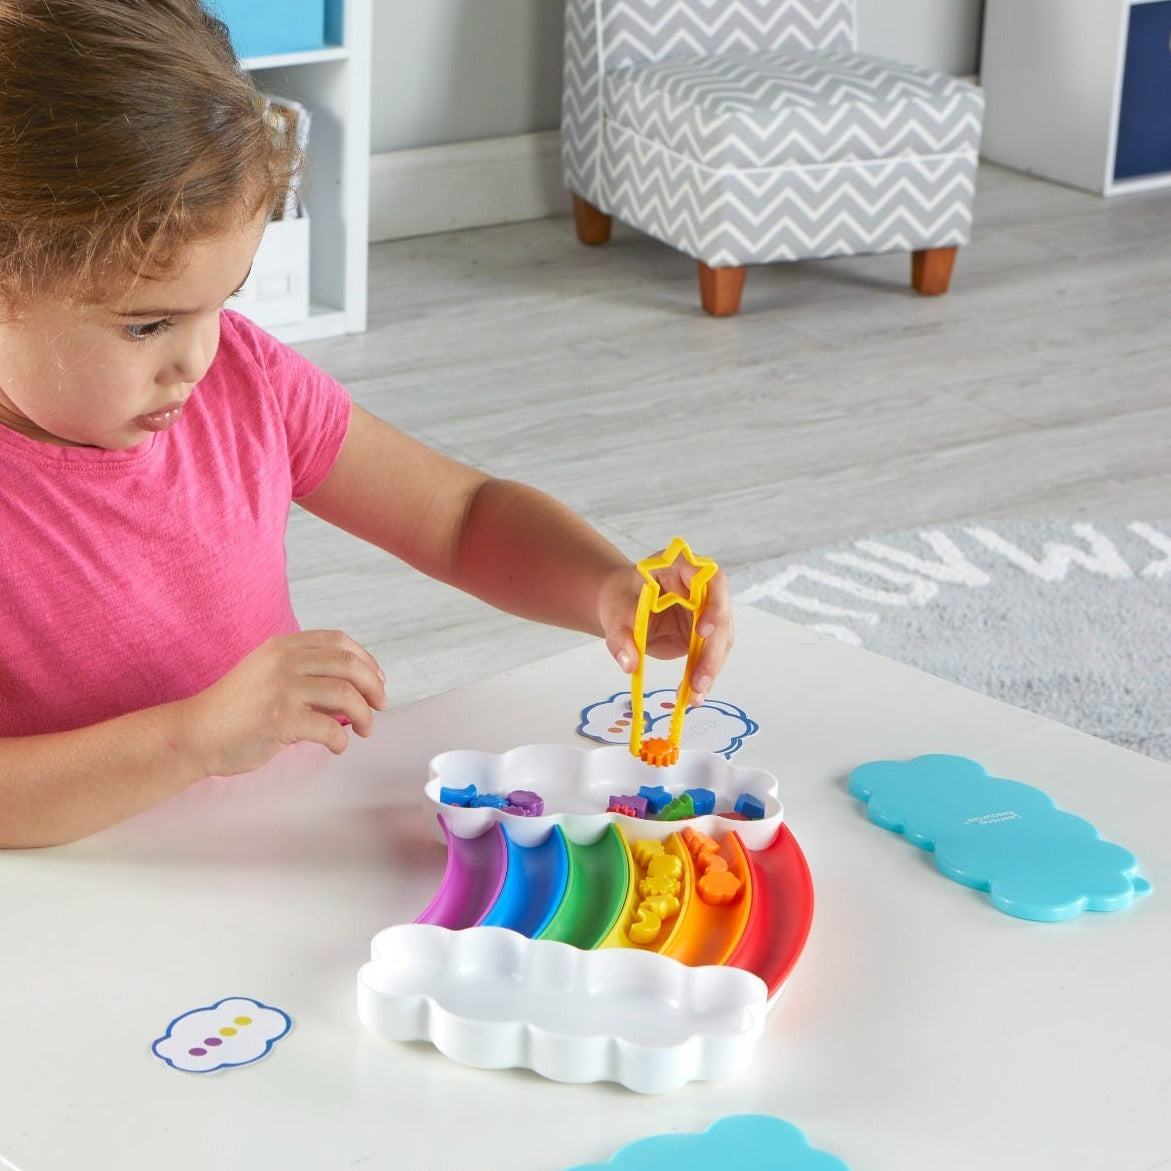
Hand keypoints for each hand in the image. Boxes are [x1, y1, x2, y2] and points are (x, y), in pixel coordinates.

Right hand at [180, 630, 386, 776]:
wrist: (195, 733)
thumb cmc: (234, 711)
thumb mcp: (268, 676)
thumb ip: (305, 676)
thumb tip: (353, 691)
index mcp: (282, 647)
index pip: (338, 641)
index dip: (365, 660)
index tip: (376, 679)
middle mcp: (284, 661)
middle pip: (348, 665)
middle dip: (373, 686)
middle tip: (380, 706)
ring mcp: (281, 689)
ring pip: (345, 694)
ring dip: (364, 715)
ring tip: (365, 729)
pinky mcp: (280, 719)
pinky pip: (329, 727)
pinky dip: (341, 740)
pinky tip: (337, 746)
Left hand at [598, 554, 733, 704]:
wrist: (622, 607)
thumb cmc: (621, 601)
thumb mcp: (615, 616)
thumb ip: (621, 639)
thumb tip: (629, 665)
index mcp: (681, 567)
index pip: (711, 579)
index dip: (714, 604)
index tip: (703, 630)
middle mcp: (702, 587)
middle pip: (721, 616)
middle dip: (711, 652)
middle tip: (698, 681)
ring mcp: (707, 610)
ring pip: (721, 640)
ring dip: (710, 668)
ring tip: (694, 695)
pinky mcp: (705, 632)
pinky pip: (710, 654)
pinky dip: (703, 674)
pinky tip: (693, 694)